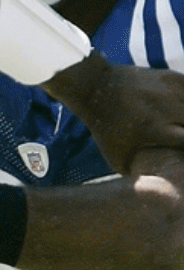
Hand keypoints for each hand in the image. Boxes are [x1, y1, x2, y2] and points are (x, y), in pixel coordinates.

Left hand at [44, 54, 183, 174]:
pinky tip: (183, 110)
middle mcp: (166, 110)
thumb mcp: (116, 155)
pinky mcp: (172, 77)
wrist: (94, 86)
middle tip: (179, 136)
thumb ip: (137, 172)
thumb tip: (155, 192)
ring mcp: (170, 91)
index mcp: (154, 130)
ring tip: (180, 126)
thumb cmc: (105, 126)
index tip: (182, 156)